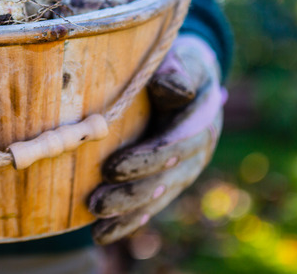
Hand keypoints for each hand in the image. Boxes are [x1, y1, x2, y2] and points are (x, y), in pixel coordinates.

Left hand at [88, 35, 224, 244]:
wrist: (188, 78)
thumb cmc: (174, 65)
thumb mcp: (179, 60)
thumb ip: (176, 72)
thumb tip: (176, 88)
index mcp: (199, 120)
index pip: (175, 145)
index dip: (146, 159)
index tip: (113, 167)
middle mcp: (196, 150)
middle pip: (164, 179)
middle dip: (130, 193)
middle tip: (96, 202)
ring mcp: (183, 170)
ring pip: (157, 198)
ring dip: (126, 213)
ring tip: (96, 222)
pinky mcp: (168, 182)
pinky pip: (150, 206)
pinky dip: (127, 223)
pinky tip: (102, 235)